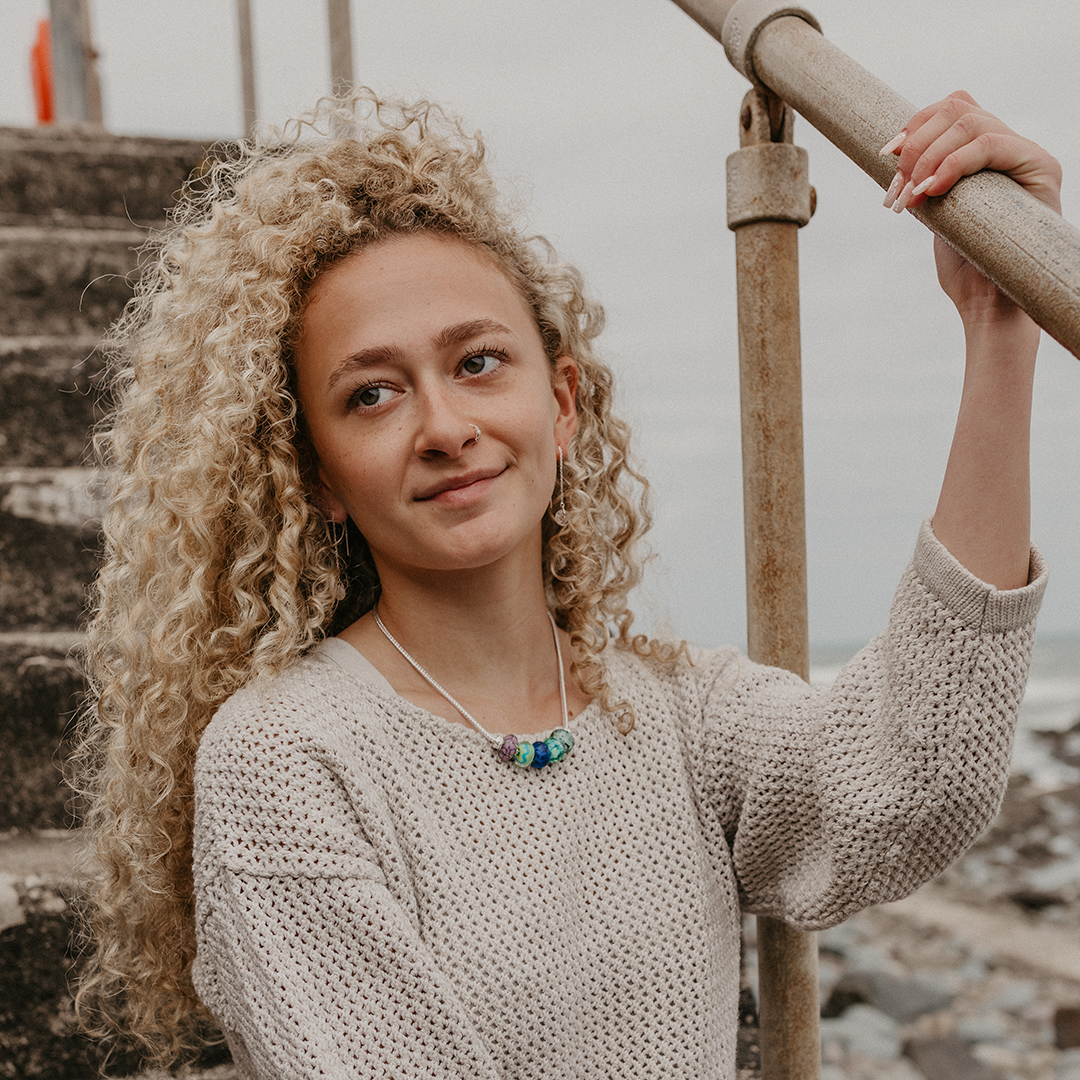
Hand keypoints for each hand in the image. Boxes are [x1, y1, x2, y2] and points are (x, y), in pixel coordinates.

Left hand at [880, 91, 1061, 322]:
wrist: (990, 305)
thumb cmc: (965, 267)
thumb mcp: (937, 215)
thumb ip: (926, 181)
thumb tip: (895, 155)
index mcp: (986, 155)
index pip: (953, 108)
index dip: (915, 124)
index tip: (885, 156)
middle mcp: (1009, 148)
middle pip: (959, 108)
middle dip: (916, 144)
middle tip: (899, 187)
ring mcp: (1027, 156)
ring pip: (972, 123)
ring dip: (929, 157)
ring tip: (911, 195)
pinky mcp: (1041, 169)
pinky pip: (991, 145)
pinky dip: (952, 165)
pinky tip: (931, 192)